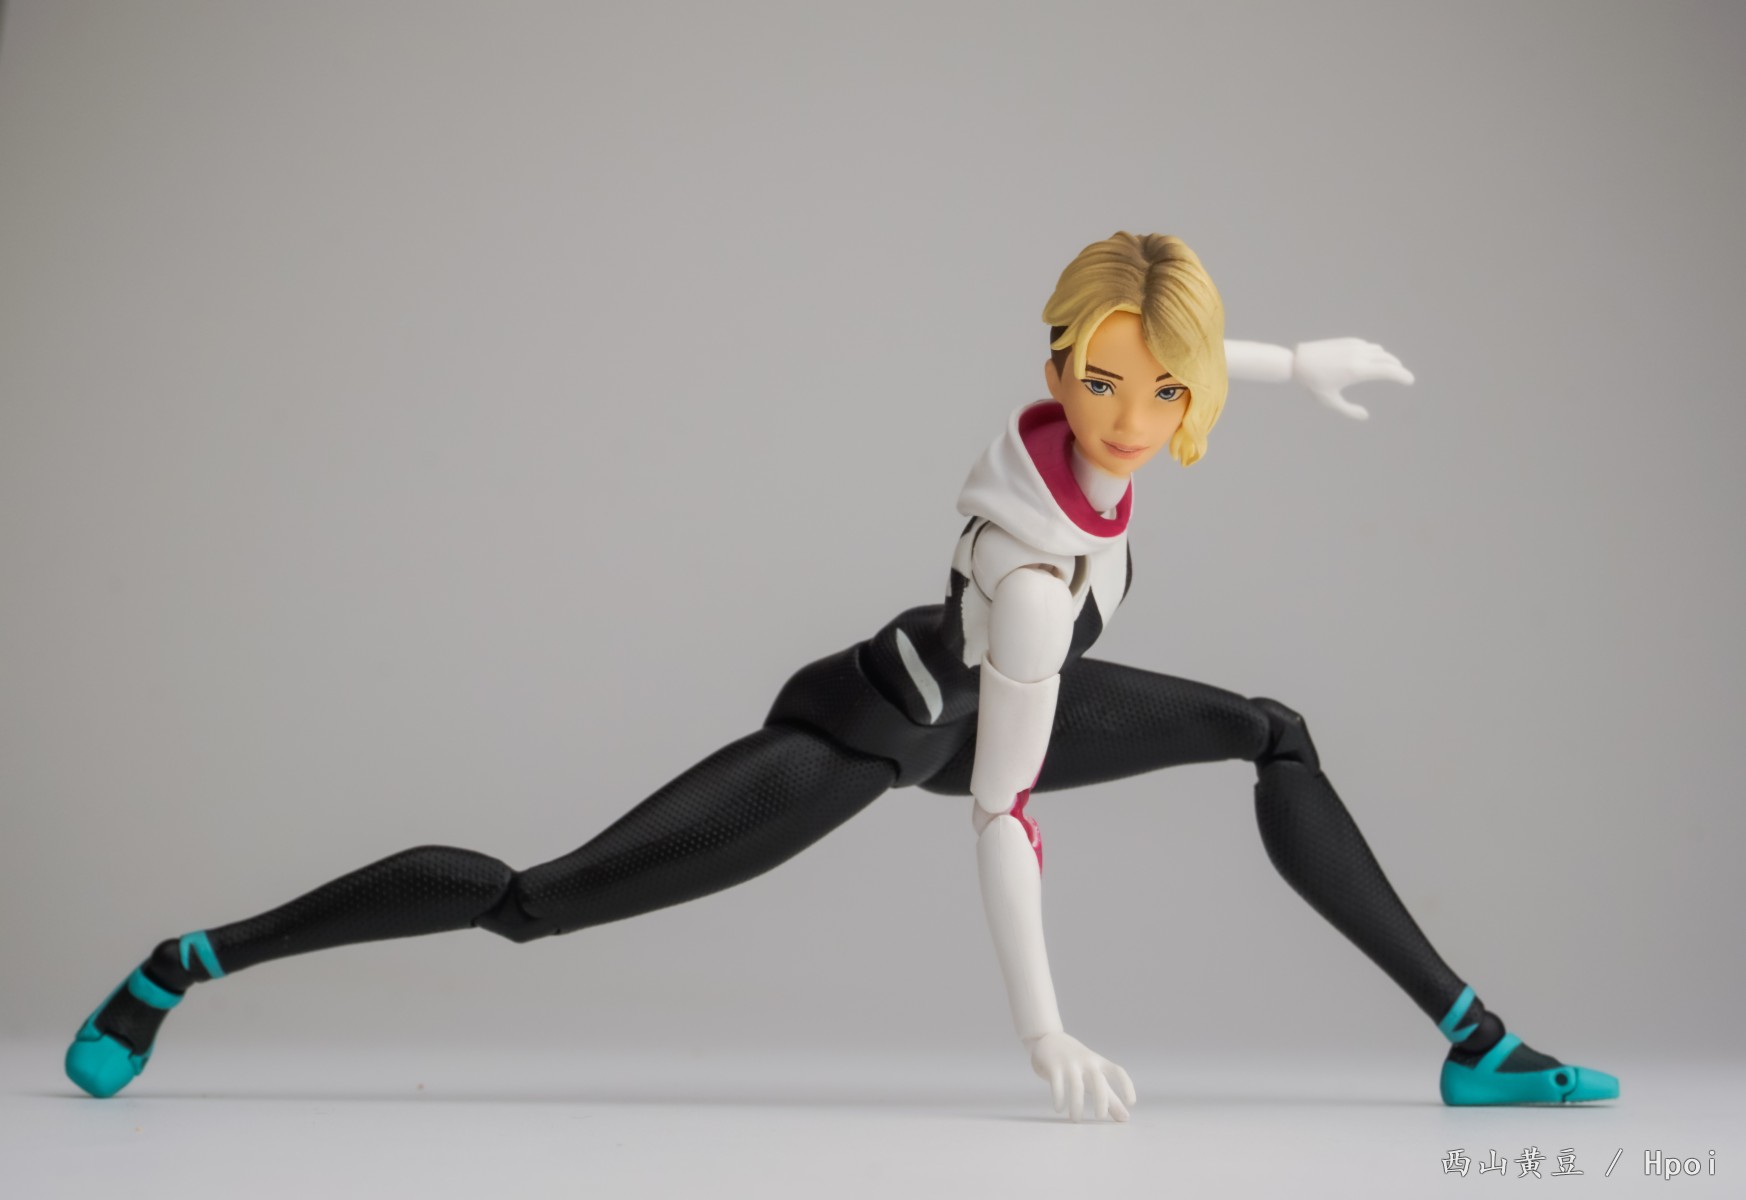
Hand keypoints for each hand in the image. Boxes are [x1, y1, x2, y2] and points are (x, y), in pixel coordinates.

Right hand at [1024, 1030, 1136, 1121]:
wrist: (1048, 1038)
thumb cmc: (1077, 1063)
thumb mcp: (1094, 1077)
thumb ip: (1110, 1097)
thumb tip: (1126, 1118)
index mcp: (1099, 1063)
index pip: (1117, 1071)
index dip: (1126, 1086)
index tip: (1131, 1103)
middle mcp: (1086, 1062)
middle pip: (1098, 1081)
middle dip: (1101, 1100)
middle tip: (1099, 1117)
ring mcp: (1069, 1063)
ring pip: (1076, 1086)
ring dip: (1077, 1105)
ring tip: (1076, 1119)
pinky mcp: (1053, 1066)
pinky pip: (1057, 1084)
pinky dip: (1059, 1098)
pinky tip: (1059, 1109)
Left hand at [1291, 338, 1414, 420]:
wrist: (1298, 361)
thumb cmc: (1313, 384)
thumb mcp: (1330, 401)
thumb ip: (1349, 410)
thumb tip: (1365, 416)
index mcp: (1358, 371)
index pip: (1389, 371)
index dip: (1403, 375)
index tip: (1409, 380)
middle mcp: (1360, 356)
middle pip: (1388, 359)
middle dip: (1398, 368)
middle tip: (1403, 376)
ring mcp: (1354, 346)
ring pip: (1380, 351)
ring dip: (1388, 359)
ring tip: (1391, 368)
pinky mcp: (1348, 341)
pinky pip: (1369, 346)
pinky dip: (1376, 353)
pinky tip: (1375, 359)